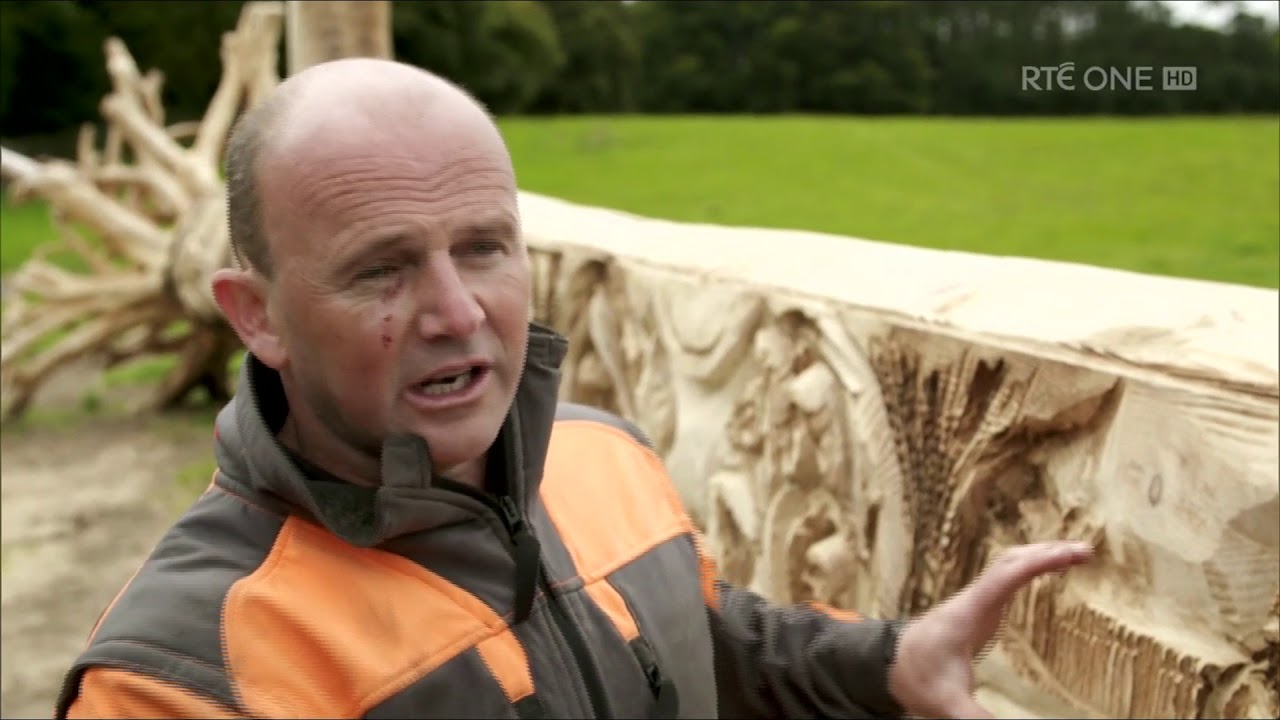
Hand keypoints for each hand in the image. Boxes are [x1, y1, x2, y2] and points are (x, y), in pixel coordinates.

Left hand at [886, 541, 1093, 718]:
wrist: (890, 663)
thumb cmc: (917, 676)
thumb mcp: (947, 702)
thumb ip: (976, 719)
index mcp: (969, 612)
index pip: (1008, 575)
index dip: (1041, 561)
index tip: (1072, 553)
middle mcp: (974, 598)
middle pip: (1012, 559)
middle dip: (1048, 550)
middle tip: (1085, 550)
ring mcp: (977, 600)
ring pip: (1009, 563)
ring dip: (1040, 553)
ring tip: (1076, 553)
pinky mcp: (979, 608)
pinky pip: (1008, 577)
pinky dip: (1031, 567)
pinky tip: (1048, 569)